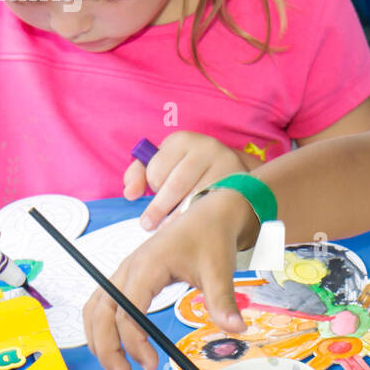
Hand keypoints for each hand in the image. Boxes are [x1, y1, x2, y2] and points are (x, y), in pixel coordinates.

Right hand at [83, 189, 253, 369]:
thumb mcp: (220, 268)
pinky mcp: (127, 276)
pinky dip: (100, 326)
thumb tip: (236, 330)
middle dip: (106, 349)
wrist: (209, 214)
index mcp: (147, 266)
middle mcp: (128, 269)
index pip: (127, 312)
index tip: (152, 366)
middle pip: (100, 313)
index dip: (134, 342)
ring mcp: (124, 271)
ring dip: (98, 340)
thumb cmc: (211, 237)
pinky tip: (113, 346)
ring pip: (95, 308)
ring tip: (117, 368)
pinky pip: (102, 303)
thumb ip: (222, 300)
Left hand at [123, 131, 246, 230]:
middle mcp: (205, 147)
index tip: (151, 195)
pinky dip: (200, 218)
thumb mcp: (163, 164)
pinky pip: (214, 206)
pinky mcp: (239, 182)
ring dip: (178, 218)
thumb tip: (130, 193)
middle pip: (176, 185)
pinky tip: (193, 223)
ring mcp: (225, 164)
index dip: (151, 188)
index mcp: (181, 140)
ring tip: (168, 229)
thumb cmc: (188, 169)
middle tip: (149, 225)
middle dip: (158, 209)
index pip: (156, 170)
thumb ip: (139, 175)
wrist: (232, 171)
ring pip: (195, 198)